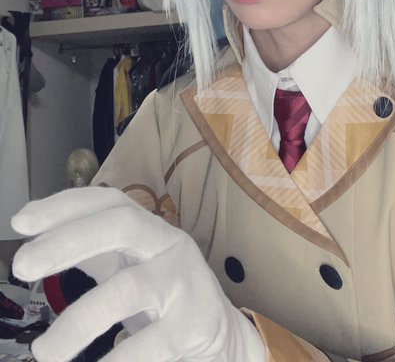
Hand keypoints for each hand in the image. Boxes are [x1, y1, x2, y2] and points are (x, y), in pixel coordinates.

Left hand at [12, 187, 264, 361]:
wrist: (219, 336)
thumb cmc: (162, 297)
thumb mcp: (130, 266)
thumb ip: (92, 251)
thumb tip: (33, 234)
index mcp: (150, 229)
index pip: (109, 202)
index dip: (67, 205)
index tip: (21, 221)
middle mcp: (169, 245)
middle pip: (122, 225)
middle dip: (69, 240)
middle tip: (22, 264)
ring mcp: (184, 282)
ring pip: (127, 290)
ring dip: (77, 322)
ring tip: (44, 352)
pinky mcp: (194, 323)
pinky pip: (150, 344)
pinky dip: (116, 360)